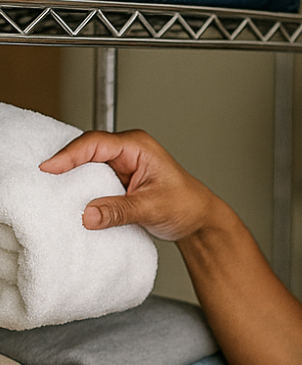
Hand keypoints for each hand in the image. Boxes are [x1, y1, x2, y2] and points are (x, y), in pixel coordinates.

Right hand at [40, 129, 217, 240]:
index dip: (69, 154)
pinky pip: (92, 183)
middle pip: (86, 152)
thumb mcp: (152, 208)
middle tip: (41, 180)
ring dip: (71, 180)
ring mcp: (121, 167)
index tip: (49, 168)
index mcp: (137, 146)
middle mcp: (127, 152)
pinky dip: (81, 192)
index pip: (96, 143)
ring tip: (49, 192)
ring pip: (86, 168)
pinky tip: (69, 202)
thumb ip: (119, 211)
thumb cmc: (185, 204)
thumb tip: (88, 215)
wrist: (197, 220)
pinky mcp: (117, 183)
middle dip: (64, 164)